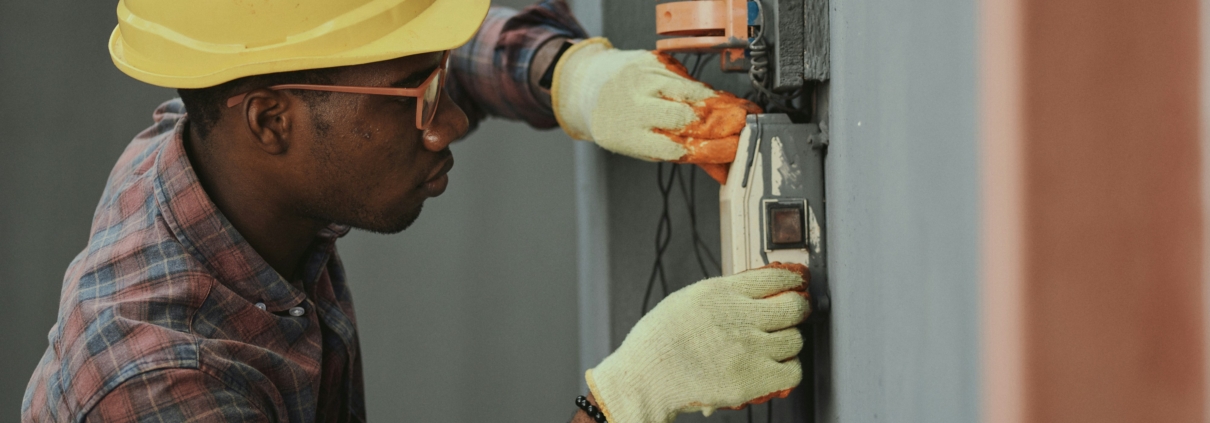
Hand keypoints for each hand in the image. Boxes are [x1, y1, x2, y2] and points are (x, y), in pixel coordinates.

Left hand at [551, 38, 761, 183]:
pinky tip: (716, 97)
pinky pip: (688, 76)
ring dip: (721, 104)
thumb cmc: (620, 122)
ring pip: (692, 93)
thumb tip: (723, 170)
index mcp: (630, 137)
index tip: (735, 149)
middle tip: (746, 127)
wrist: (591, 84)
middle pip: (688, 117)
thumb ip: (684, 155)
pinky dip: (705, 89)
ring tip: (740, 112)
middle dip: (722, 123)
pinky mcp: (652, 61)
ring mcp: (643, 80)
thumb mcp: (644, 147)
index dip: (711, 149)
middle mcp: (634, 106)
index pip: (678, 147)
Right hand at [586, 263, 809, 422]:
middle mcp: (740, 317)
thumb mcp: (688, 300)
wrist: (645, 378)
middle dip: (796, 310)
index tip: (796, 283)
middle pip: (794, 307)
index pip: (776, 276)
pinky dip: (788, 370)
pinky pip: (792, 372)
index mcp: (722, 293)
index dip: (792, 280)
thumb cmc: (658, 342)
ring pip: (795, 340)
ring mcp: (749, 349)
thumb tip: (752, 293)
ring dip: (788, 343)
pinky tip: (775, 368)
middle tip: (792, 314)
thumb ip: (722, 296)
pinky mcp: (753, 379)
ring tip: (773, 346)